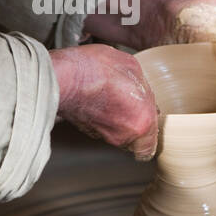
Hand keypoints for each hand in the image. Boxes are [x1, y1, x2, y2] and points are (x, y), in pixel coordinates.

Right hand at [49, 44, 157, 160]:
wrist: (64, 76)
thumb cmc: (97, 70)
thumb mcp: (132, 68)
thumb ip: (144, 89)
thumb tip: (143, 95)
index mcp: (142, 121)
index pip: (150, 147)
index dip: (150, 135)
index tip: (147, 124)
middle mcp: (124, 135)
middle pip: (134, 141)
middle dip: (133, 127)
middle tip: (130, 108)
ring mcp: (103, 135)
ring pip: (117, 135)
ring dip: (117, 123)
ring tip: (112, 100)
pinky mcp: (86, 131)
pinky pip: (101, 129)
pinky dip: (101, 120)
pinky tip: (99, 101)